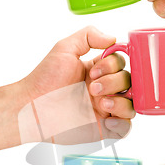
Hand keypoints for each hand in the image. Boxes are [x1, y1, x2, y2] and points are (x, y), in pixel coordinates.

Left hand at [19, 26, 134, 143]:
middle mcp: (104, 90)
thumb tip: (113, 38)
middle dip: (114, 83)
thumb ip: (89, 36)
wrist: (32, 108)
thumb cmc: (44, 81)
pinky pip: (126, 128)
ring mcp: (105, 110)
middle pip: (129, 83)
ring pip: (132, 105)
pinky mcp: (103, 128)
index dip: (113, 65)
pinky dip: (122, 123)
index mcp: (98, 72)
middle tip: (92, 88)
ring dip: (122, 102)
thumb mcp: (64, 49)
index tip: (93, 71)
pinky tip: (108, 119)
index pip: (121, 64)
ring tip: (101, 103)